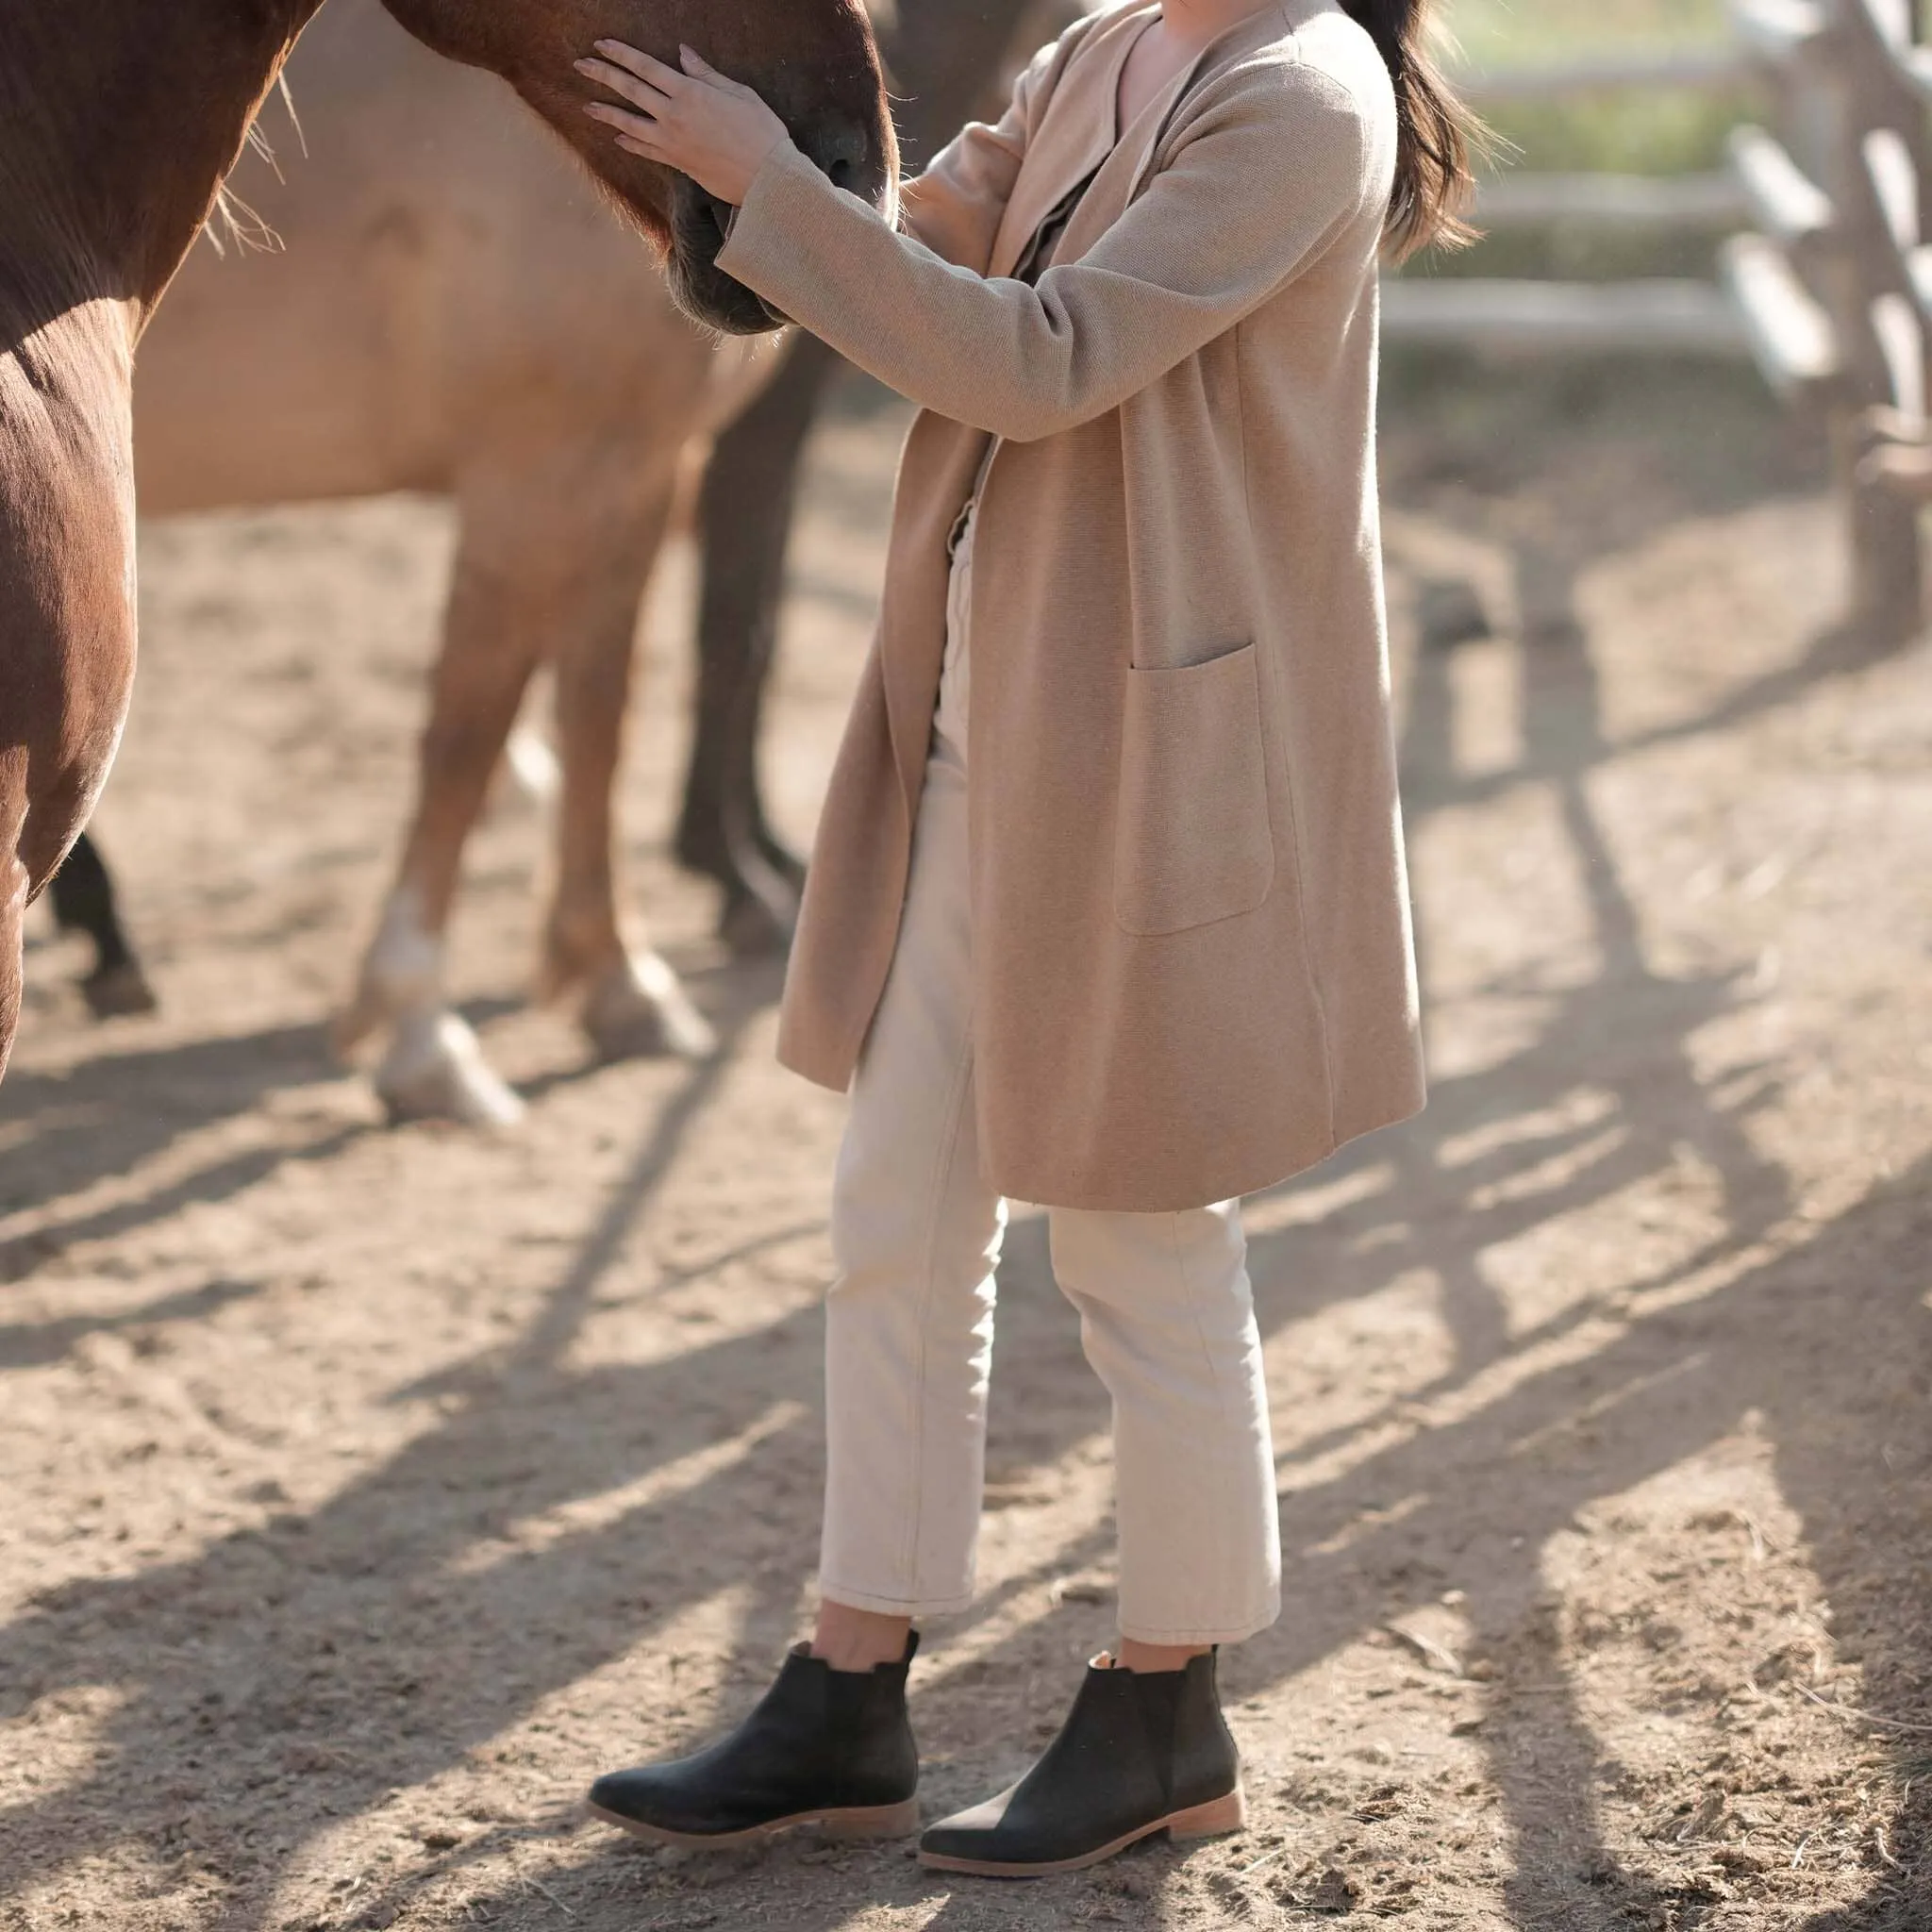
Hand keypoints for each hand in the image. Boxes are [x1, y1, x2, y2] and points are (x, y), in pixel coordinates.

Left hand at [575, 42, 789, 206]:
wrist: (767, 178)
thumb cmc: (761, 132)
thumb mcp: (738, 93)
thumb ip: (706, 74)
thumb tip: (683, 55)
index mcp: (689, 92)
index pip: (646, 67)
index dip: (621, 54)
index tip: (601, 44)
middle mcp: (674, 116)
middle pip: (630, 90)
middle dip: (603, 75)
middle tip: (581, 65)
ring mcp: (672, 142)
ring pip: (630, 123)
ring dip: (606, 112)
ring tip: (587, 106)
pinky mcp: (678, 163)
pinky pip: (647, 151)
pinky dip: (630, 143)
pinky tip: (618, 138)